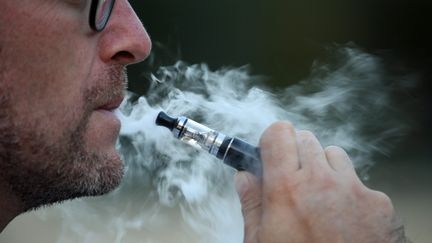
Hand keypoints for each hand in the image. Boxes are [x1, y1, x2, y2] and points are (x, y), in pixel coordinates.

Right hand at [235, 122, 406, 242]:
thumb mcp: (261, 242)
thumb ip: (251, 203)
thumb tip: (244, 178)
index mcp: (286, 189)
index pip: (278, 133)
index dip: (272, 141)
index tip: (270, 151)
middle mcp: (321, 182)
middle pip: (305, 139)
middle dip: (296, 154)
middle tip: (293, 179)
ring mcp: (353, 190)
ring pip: (334, 155)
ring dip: (324, 168)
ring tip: (319, 199)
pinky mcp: (378, 203)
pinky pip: (359, 182)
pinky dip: (349, 192)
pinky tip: (343, 219)